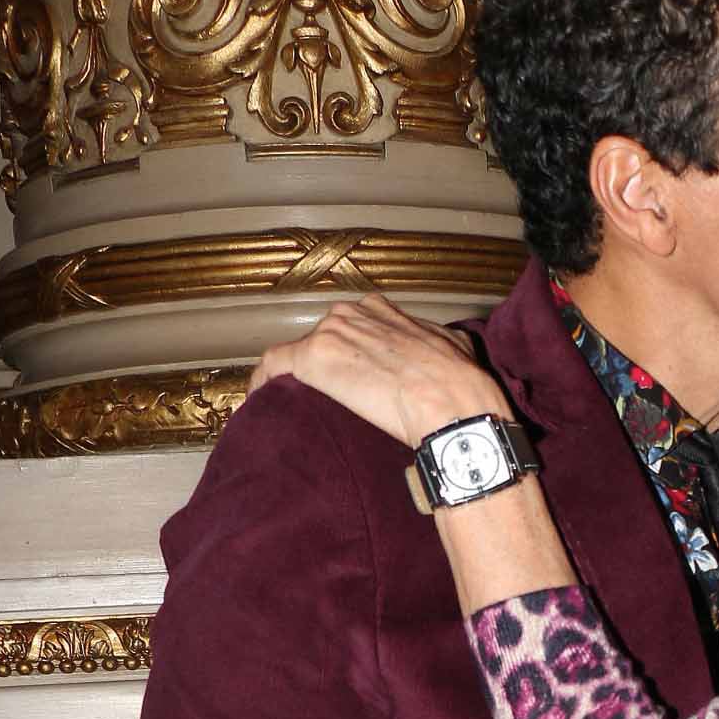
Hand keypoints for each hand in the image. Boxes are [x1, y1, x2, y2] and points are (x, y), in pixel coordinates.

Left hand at [248, 296, 505, 451]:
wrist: (451, 404)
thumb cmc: (460, 383)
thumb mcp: (456, 347)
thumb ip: (436, 342)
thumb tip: (442, 350)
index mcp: (381, 310)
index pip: (350, 327)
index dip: (347, 354)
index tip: (349, 378)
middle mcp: (352, 313)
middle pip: (323, 339)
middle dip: (323, 369)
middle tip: (327, 401)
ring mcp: (331, 333)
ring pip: (299, 353)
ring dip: (295, 381)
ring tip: (292, 408)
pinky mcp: (314, 358)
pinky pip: (275, 365)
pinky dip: (262, 381)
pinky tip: (258, 402)